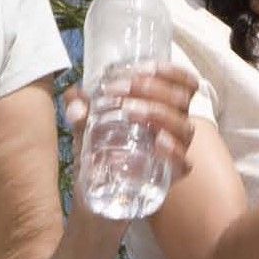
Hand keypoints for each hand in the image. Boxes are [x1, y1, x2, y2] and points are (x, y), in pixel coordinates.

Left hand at [63, 62, 198, 176]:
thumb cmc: (100, 146)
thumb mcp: (86, 123)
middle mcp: (174, 124)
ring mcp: (175, 149)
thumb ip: (78, 108)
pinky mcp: (170, 174)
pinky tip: (158, 141)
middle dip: (151, 88)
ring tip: (128, 110)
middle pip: (181, 99)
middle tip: (118, 90)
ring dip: (156, 112)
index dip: (168, 71)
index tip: (138, 69)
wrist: (95, 189)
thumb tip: (75, 98)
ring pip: (183, 126)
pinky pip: (183, 162)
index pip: (184, 82)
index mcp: (163, 105)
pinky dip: (173, 149)